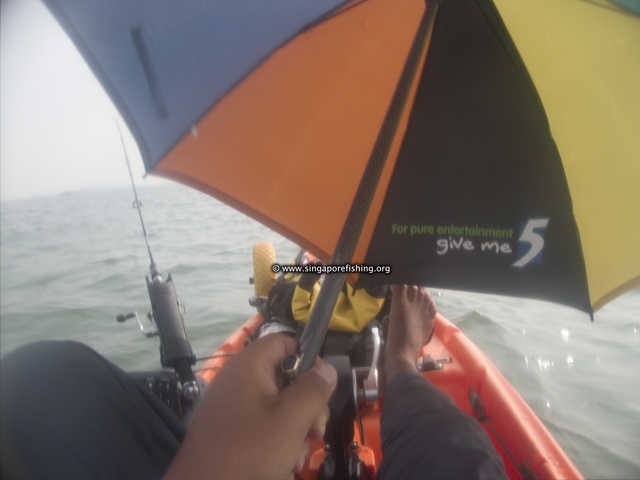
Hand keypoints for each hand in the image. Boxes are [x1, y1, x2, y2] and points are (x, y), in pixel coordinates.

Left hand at [164, 334, 336, 479]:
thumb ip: (314, 389)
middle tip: (316, 431)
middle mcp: (239, 380)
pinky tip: (285, 463)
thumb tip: (328, 368)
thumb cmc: (249, 451)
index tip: (323, 386)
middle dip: (307, 405)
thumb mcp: (291, 419)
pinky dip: (277, 441)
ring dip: (296, 429)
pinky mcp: (229, 430)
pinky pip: (262, 424)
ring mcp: (232, 406)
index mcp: (249, 366)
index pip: (284, 342)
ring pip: (277, 406)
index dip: (309, 357)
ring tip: (297, 456)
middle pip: (286, 378)